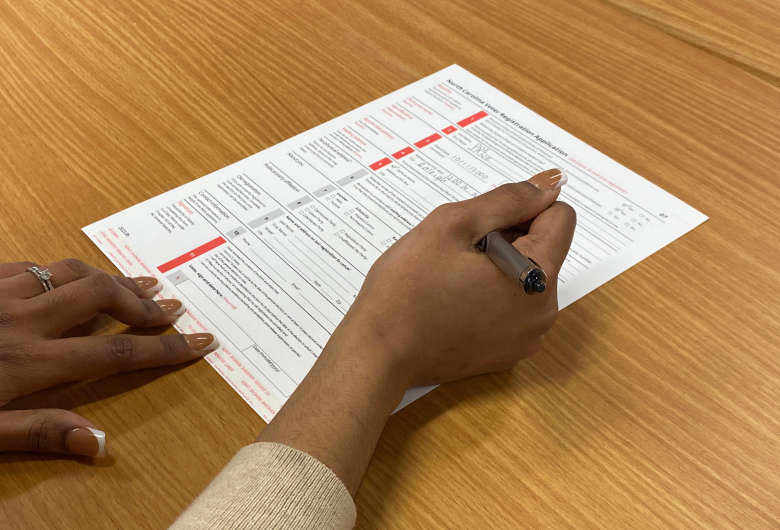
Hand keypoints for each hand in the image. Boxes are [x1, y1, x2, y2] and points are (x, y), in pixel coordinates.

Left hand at [0, 259, 217, 457]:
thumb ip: (37, 433)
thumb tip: (96, 442)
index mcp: (28, 360)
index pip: (113, 352)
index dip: (162, 349)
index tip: (199, 343)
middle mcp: (22, 319)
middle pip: (100, 295)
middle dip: (142, 302)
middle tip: (168, 309)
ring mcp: (2, 293)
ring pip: (70, 271)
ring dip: (109, 277)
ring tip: (137, 284)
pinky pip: (30, 265)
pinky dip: (60, 272)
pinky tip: (71, 279)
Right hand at [259, 169, 575, 494]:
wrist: (379, 351)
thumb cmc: (408, 287)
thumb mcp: (453, 224)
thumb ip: (508, 200)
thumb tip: (549, 185)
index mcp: (537, 277)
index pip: (560, 218)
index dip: (523, 208)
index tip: (483, 221)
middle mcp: (543, 312)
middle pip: (545, 250)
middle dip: (508, 238)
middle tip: (459, 251)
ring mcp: (526, 338)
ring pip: (528, 278)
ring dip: (499, 266)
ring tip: (454, 278)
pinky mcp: (508, 354)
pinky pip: (514, 308)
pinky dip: (492, 296)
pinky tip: (454, 301)